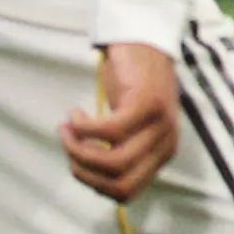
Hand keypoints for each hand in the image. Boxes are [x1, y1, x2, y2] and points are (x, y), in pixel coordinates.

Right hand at [64, 42, 181, 201]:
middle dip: (83, 173)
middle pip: (120, 185)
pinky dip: (82, 128)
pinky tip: (75, 114)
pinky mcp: (146, 105)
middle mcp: (166, 144)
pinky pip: (107, 132)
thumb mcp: (130, 126)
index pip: (127, 192)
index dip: (94, 185)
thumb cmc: (130, 84)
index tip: (77, 163)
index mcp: (162, 154)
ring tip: (67, 130)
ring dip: (78, 150)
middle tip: (68, 147)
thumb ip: (119, 150)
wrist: (144, 40)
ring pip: (112, 162)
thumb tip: (89, 175)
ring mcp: (159, 125)